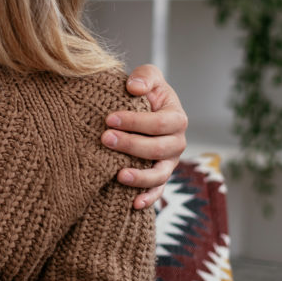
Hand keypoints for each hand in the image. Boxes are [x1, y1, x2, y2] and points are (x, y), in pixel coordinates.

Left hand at [103, 64, 188, 208]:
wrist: (140, 109)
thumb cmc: (143, 92)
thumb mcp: (148, 77)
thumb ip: (145, 77)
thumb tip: (134, 88)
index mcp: (176, 118)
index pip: (160, 123)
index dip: (136, 122)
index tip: (109, 119)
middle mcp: (176, 142)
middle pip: (158, 149)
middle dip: (131, 145)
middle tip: (105, 139)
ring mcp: (169, 162)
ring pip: (160, 174)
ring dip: (140, 176)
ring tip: (118, 175)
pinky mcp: (159, 176)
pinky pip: (158, 192)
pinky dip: (149, 199)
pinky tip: (133, 203)